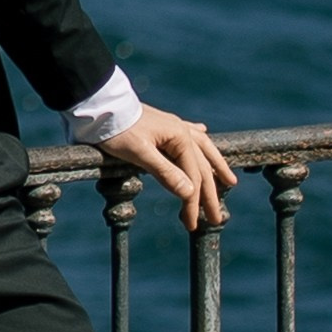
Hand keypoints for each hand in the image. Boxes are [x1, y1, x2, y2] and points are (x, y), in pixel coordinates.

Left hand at [98, 102, 235, 230]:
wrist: (101, 106)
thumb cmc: (118, 130)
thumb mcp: (139, 154)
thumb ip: (165, 173)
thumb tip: (190, 193)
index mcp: (179, 138)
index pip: (192, 177)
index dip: (193, 203)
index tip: (192, 225)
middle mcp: (182, 131)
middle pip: (202, 167)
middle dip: (209, 195)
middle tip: (215, 219)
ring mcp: (173, 126)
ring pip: (202, 149)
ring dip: (215, 166)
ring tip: (230, 181)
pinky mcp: (163, 124)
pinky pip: (189, 132)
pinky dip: (199, 138)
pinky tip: (204, 133)